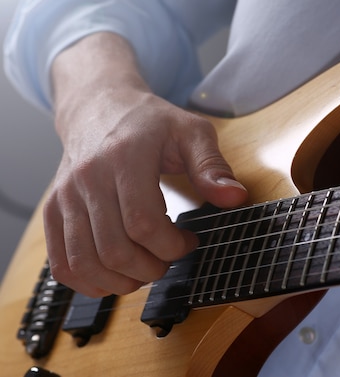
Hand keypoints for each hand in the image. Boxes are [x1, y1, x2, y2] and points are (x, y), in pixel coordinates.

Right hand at [45, 33, 247, 296]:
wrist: (99, 108)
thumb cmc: (150, 122)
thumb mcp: (192, 131)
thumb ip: (212, 166)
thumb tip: (235, 197)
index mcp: (125, 158)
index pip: (143, 224)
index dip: (172, 246)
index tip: (189, 240)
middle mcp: (87, 179)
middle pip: (115, 250)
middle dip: (151, 268)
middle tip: (169, 259)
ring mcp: (65, 197)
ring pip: (85, 263)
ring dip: (121, 282)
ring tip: (145, 270)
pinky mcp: (53, 211)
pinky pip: (62, 264)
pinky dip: (89, 282)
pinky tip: (115, 276)